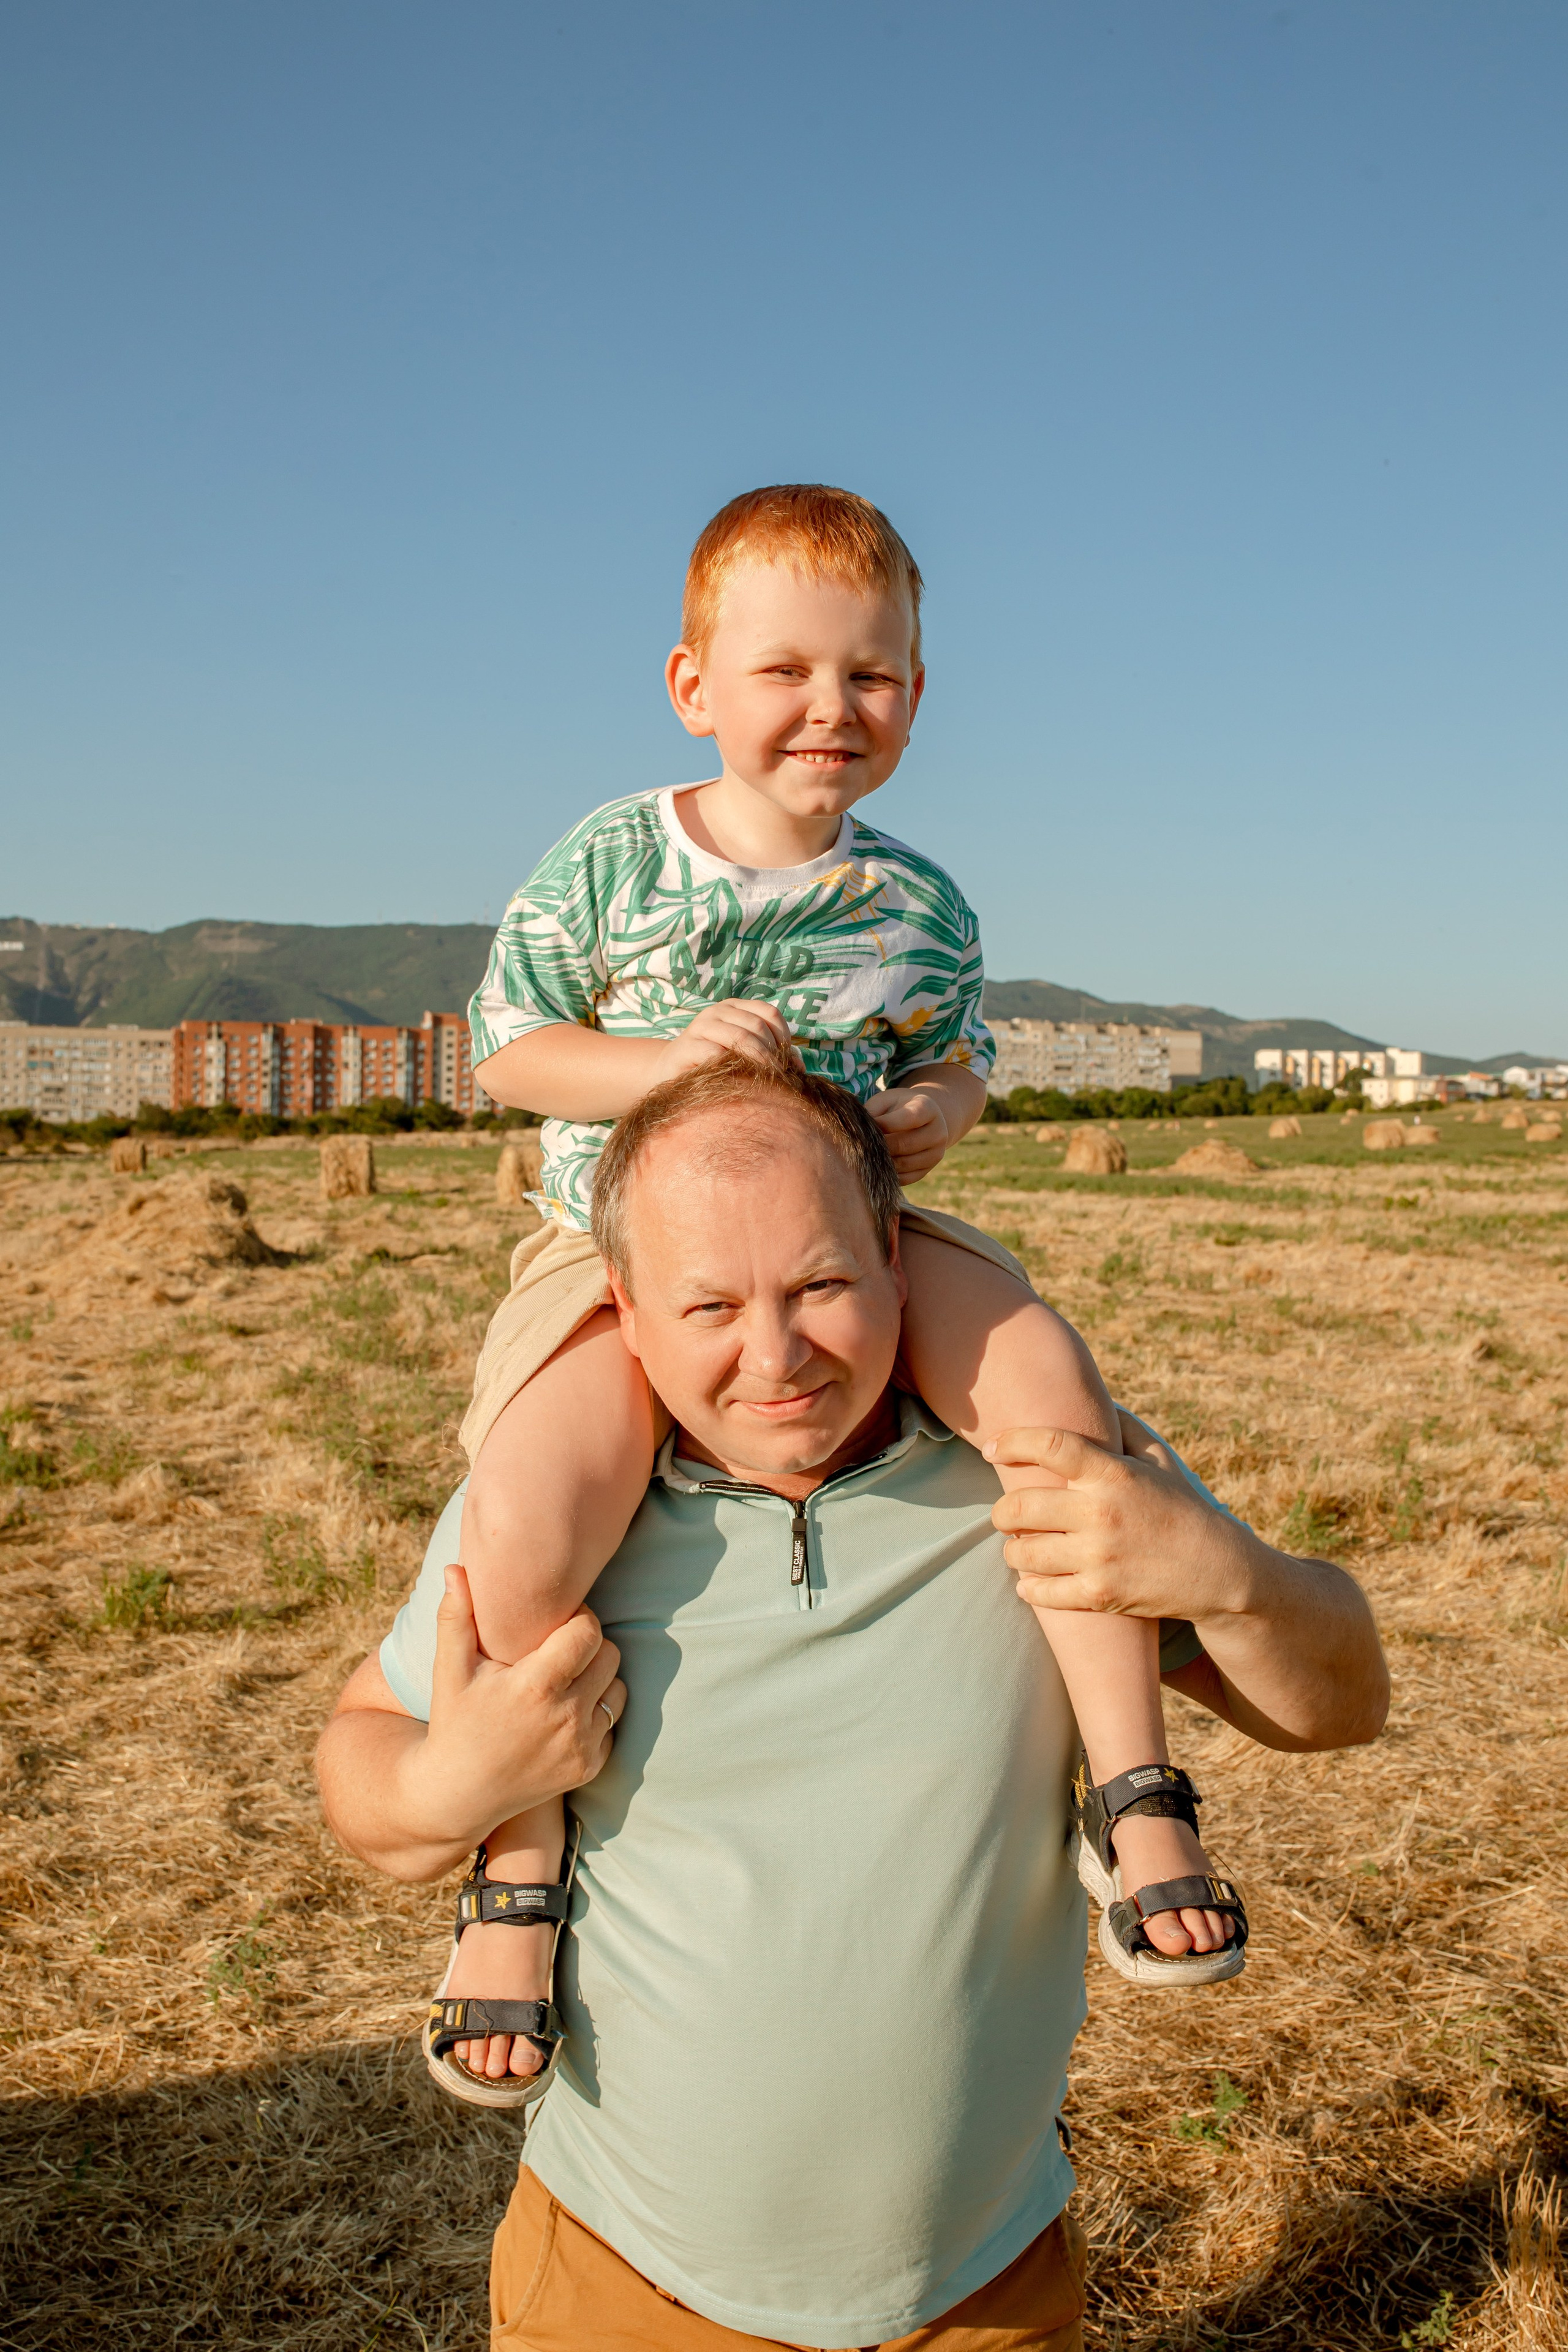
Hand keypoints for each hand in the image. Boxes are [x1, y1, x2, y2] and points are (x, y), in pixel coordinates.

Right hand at [413, 1565, 626, 1851]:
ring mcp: (581, 1746)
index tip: (556, 1625)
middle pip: (609, 1655)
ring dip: (598, 1679)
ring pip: (617, 1688)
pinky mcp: (589, 1767)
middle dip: (588, 1647)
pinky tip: (565, 1713)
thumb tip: (456, 1568)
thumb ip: (455, 1616)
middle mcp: (566, 1717)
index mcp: (535, 1686)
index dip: (577, 1620)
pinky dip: (597, 1714)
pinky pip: (613, 1722)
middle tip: (558, 1652)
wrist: (459, 1794)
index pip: (588, 1632)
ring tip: (563, 1681)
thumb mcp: (450, 1670)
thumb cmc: (454, 1722)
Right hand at [655, 999, 800, 1083]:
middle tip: (779, 1077)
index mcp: (734, 1007)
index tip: (786, 1062)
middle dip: (772, 1054)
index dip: (784, 1037)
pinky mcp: (688, 1046)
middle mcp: (718, 1011)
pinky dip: (733, 1068)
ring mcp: (701, 1026)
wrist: (670, 1072)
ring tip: (765, 1081)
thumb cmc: (714, 1064)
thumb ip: (772, 1054)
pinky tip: (738, 1082)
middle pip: (757, 1026)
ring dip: (758, 1061)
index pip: (770, 1013)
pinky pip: (717, 1054)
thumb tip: (800, 1065)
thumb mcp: (744, 1053)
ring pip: (740, 1037)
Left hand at [868, 1085, 950, 1179]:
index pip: (908, 1119)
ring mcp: (936, 1153)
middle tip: (861, 1145)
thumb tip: (857, 1132)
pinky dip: (889, 1174)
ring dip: (882, 1162)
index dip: (885, 1124)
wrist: (921, 1121)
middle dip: (880, 1146)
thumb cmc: (897, 1108)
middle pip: (905, 1144)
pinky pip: (905, 1178)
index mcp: (928, 1108)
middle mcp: (938, 1132)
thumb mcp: (886, 1101)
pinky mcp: (928, 1170)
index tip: (867, 1126)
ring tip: (866, 1155)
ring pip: (904, 1164)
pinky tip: (877, 1165)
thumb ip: (873, 1112)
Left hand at [985, 1424, 1255, 1624]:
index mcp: (1113, 1474)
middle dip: (1002, 1511)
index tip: (992, 1447)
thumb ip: (1124, 1428)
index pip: (1049, 1445)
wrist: (1221, 1572)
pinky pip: (1040, 1592)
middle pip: (1019, 1506)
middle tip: (1005, 1513)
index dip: (1012, 1441)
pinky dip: (1028, 1586)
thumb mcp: (1161, 1460)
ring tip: (1020, 1546)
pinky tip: (1030, 1581)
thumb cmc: (1184, 1509)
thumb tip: (1094, 1400)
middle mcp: (1101, 1514)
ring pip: (1021, 1552)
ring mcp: (1099, 1558)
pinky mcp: (1100, 1596)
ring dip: (1013, 1549)